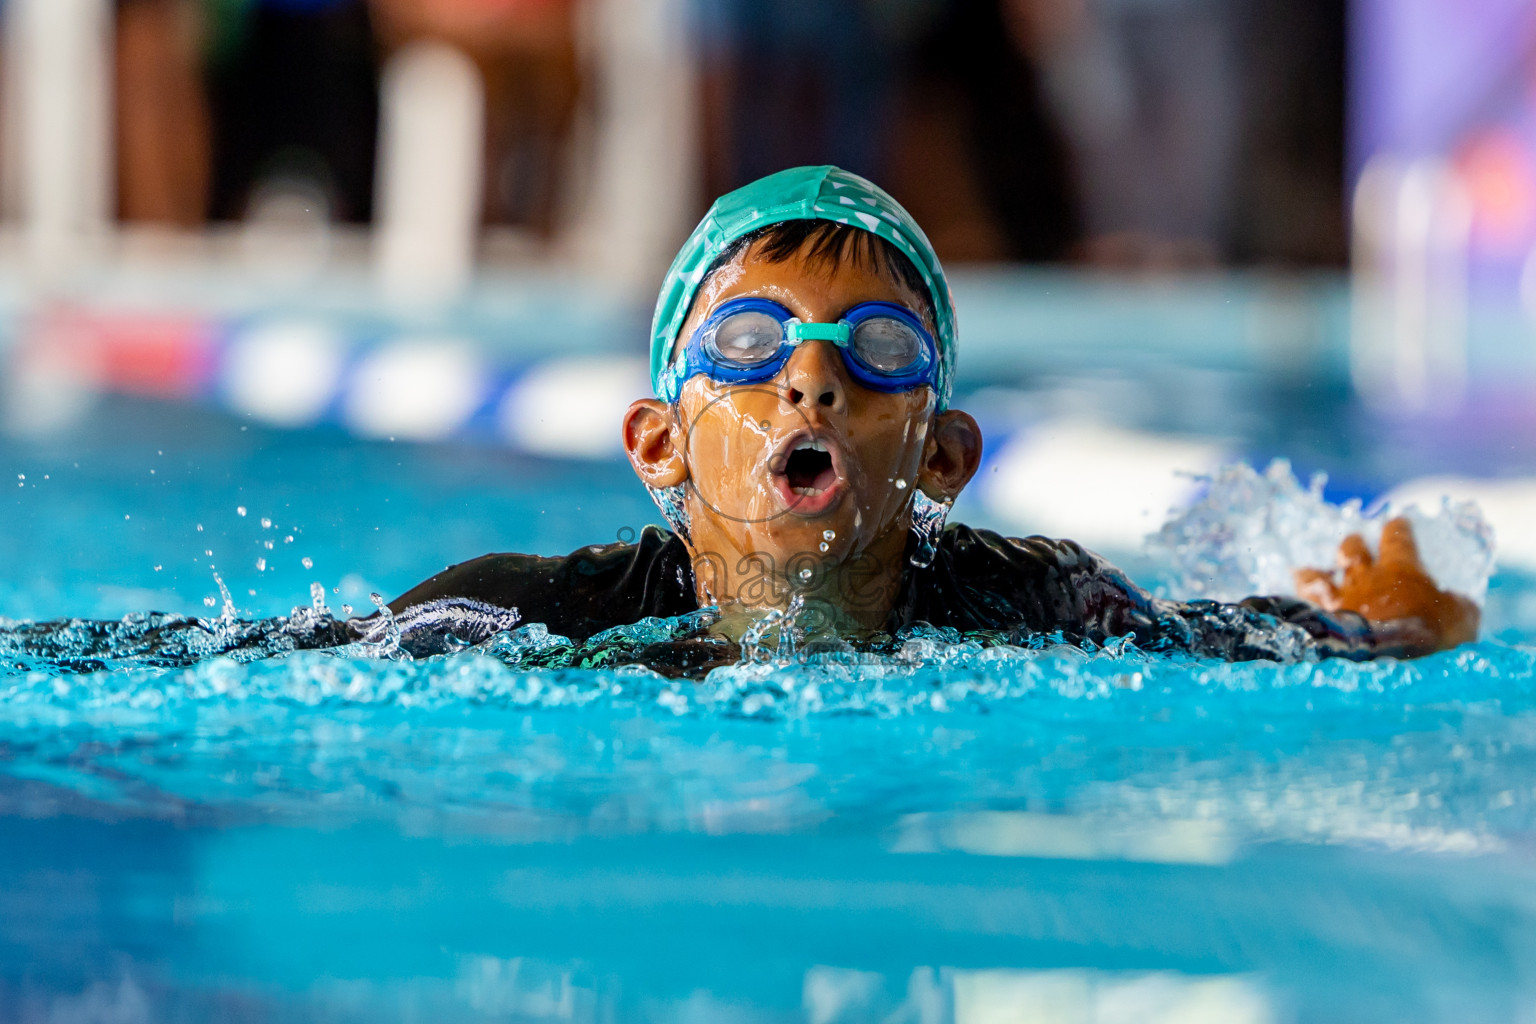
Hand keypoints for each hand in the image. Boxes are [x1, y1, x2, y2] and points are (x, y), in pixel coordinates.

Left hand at [1294, 517, 1479, 653]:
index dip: (1398, 528)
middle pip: (1351, 550)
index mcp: (1400, 569)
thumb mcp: (1459, 619)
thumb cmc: (1428, 635)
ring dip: (1313, 572)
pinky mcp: (1319, 622)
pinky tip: (1292, 608)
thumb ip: (1457, 606)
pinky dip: (1296, 605)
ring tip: (1305, 571)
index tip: (1397, 522)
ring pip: (1316, 575)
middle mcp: (1364, 577)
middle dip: (1352, 544)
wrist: (1386, 658)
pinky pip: (1301, 607)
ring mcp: (1338, 598)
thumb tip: (1459, 602)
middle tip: (1353, 543)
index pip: (1397, 538)